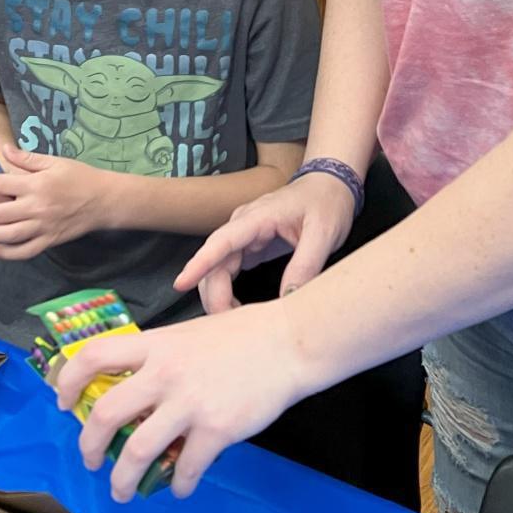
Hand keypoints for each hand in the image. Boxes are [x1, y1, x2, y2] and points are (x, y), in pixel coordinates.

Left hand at [0, 143, 109, 258]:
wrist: (105, 200)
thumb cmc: (80, 177)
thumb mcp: (55, 161)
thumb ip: (27, 158)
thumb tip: (4, 151)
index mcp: (37, 185)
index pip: (1, 183)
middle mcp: (37, 207)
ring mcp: (43, 227)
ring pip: (8, 235)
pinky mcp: (50, 240)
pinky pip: (25, 250)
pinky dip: (9, 253)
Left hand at [55, 299, 312, 499]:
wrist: (289, 343)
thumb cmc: (244, 334)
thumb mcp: (191, 334)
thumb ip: (163, 358)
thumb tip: (138, 390)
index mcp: (157, 345)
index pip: (95, 355)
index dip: (68, 381)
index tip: (62, 403)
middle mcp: (165, 374)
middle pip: (105, 413)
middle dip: (89, 446)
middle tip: (92, 461)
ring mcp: (189, 403)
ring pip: (137, 451)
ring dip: (123, 479)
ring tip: (123, 491)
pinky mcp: (216, 429)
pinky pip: (186, 469)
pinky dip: (180, 486)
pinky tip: (182, 488)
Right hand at [174, 172, 355, 313]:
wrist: (331, 185)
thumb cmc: (326, 203)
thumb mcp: (323, 234)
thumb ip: (306, 265)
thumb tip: (287, 298)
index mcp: (257, 217)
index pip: (221, 241)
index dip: (200, 263)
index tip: (181, 283)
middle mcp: (243, 226)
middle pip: (214, 263)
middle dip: (214, 295)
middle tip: (229, 327)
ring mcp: (244, 236)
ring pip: (217, 270)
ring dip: (218, 296)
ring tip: (234, 323)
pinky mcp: (249, 247)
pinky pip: (228, 271)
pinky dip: (227, 292)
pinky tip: (236, 310)